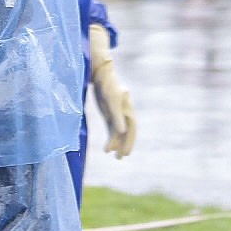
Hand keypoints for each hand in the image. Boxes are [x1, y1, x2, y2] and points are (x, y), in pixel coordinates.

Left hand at [88, 24, 136, 158]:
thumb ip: (115, 113)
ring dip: (119, 144)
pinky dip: (112, 139)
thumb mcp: (109, 98)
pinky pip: (113, 129)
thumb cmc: (105, 82)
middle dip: (126, 144)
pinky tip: (108, 149)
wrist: (100, 72)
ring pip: (120, 132)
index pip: (131, 124)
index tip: (126, 150)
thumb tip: (121, 131)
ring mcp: (117, 112)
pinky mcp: (110, 114)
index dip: (129, 137)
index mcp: (126, 105)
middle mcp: (124, 109)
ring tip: (117, 158)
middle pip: (128, 130)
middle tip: (122, 157)